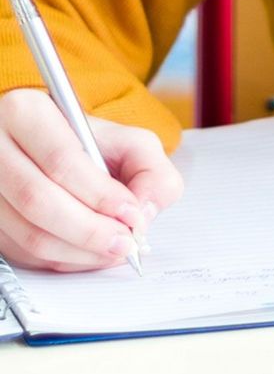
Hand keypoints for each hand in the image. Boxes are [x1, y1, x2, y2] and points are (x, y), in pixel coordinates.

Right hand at [0, 89, 182, 271]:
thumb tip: (142, 212)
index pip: (61, 160)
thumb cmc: (92, 146)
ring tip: (113, 249)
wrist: (60, 153)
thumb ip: (152, 171)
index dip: (100, 194)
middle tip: (124, 241)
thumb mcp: (132, 142)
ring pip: (28, 232)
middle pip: (37, 199)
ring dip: (78, 251)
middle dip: (90, 230)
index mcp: (28, 113)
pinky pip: (22, 252)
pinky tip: (88, 254)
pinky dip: (62, 260)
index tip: (131, 213)